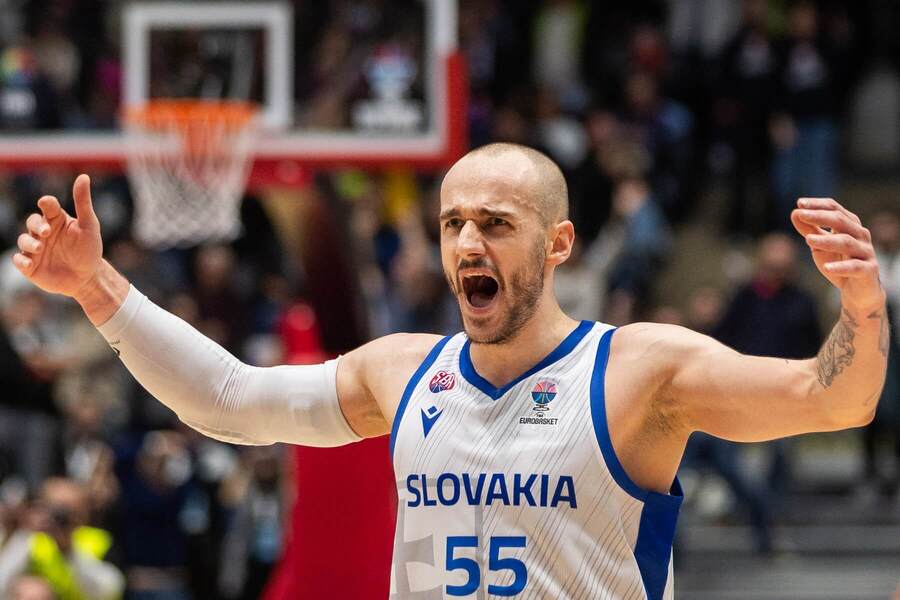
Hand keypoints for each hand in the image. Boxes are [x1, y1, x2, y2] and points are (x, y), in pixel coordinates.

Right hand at [12, 174, 102, 297]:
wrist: (88, 278)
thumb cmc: (89, 250)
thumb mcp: (89, 226)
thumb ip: (83, 203)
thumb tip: (83, 176)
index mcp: (56, 220)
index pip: (47, 206)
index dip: (46, 203)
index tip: (47, 203)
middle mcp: (43, 232)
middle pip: (32, 221)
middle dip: (37, 225)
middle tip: (47, 232)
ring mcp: (35, 248)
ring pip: (23, 240)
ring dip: (29, 242)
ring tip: (40, 248)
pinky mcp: (31, 266)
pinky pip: (18, 260)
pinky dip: (21, 261)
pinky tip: (29, 264)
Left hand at [791, 197, 884, 312]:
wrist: (856, 290)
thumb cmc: (837, 261)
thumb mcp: (819, 246)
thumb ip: (809, 230)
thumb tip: (794, 213)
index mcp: (850, 225)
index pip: (835, 209)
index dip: (818, 205)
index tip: (799, 203)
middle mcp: (860, 235)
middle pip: (841, 221)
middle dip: (819, 217)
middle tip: (800, 215)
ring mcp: (866, 252)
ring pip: (846, 242)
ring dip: (826, 240)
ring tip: (807, 240)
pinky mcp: (869, 270)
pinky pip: (855, 267)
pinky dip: (840, 267)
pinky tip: (827, 268)